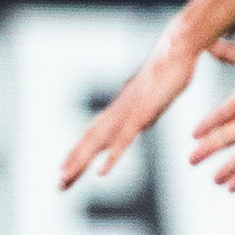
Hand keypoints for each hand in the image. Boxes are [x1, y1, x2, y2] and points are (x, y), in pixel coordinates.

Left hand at [58, 31, 197, 189]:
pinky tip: (102, 172)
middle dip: (74, 163)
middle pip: (90, 141)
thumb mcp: (151, 97)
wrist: (176, 49)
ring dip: (82, 161)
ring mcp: (128, 112)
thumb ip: (141, 110)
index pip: (93, 135)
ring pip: (100, 142)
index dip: (79, 154)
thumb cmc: (168, 70)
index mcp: (119, 110)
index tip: (65, 171)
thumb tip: (137, 121)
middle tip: (59, 185)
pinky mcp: (143, 113)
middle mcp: (118, 112)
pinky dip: (112, 156)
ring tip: (66, 179)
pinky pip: (125, 139)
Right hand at [188, 41, 234, 191]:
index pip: (221, 116)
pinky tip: (231, 186)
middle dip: (208, 149)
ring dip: (227, 167)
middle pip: (226, 138)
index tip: (193, 134)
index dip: (207, 125)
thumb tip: (206, 43)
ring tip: (213, 180)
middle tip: (191, 160)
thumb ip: (230, 54)